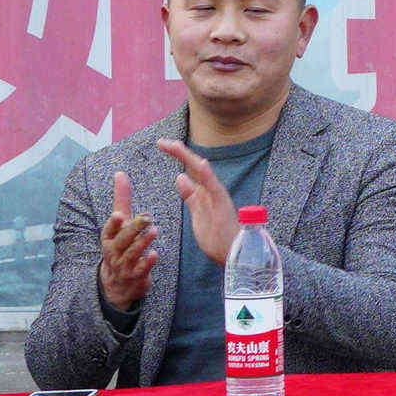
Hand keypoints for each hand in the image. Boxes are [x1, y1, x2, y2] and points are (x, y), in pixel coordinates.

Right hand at [97, 173, 159, 316]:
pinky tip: (154, 254)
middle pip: (122, 240)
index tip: (119, 214)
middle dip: (133, 229)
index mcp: (109, 237)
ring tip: (154, 231)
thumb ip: (122, 199)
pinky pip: (140, 270)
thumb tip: (120, 173)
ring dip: (143, 243)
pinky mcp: (135, 276)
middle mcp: (114, 251)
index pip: (108, 230)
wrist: (118, 282)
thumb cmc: (120, 244)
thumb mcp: (119, 224)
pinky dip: (147, 263)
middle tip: (147, 218)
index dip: (113, 223)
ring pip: (132, 254)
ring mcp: (124, 265)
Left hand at [164, 144, 239, 267]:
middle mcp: (211, 191)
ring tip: (176, 146)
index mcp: (204, 192)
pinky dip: (209, 175)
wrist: (233, 254)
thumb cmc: (218, 237)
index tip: (163, 144)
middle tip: (161, 142)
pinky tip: (202, 163)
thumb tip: (179, 177)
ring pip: (203, 173)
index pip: (189, 170)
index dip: (177, 156)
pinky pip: (215, 188)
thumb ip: (190, 195)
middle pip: (193, 167)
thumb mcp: (197, 213)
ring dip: (189, 158)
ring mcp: (217, 197)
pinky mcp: (222, 206)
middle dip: (178, 153)